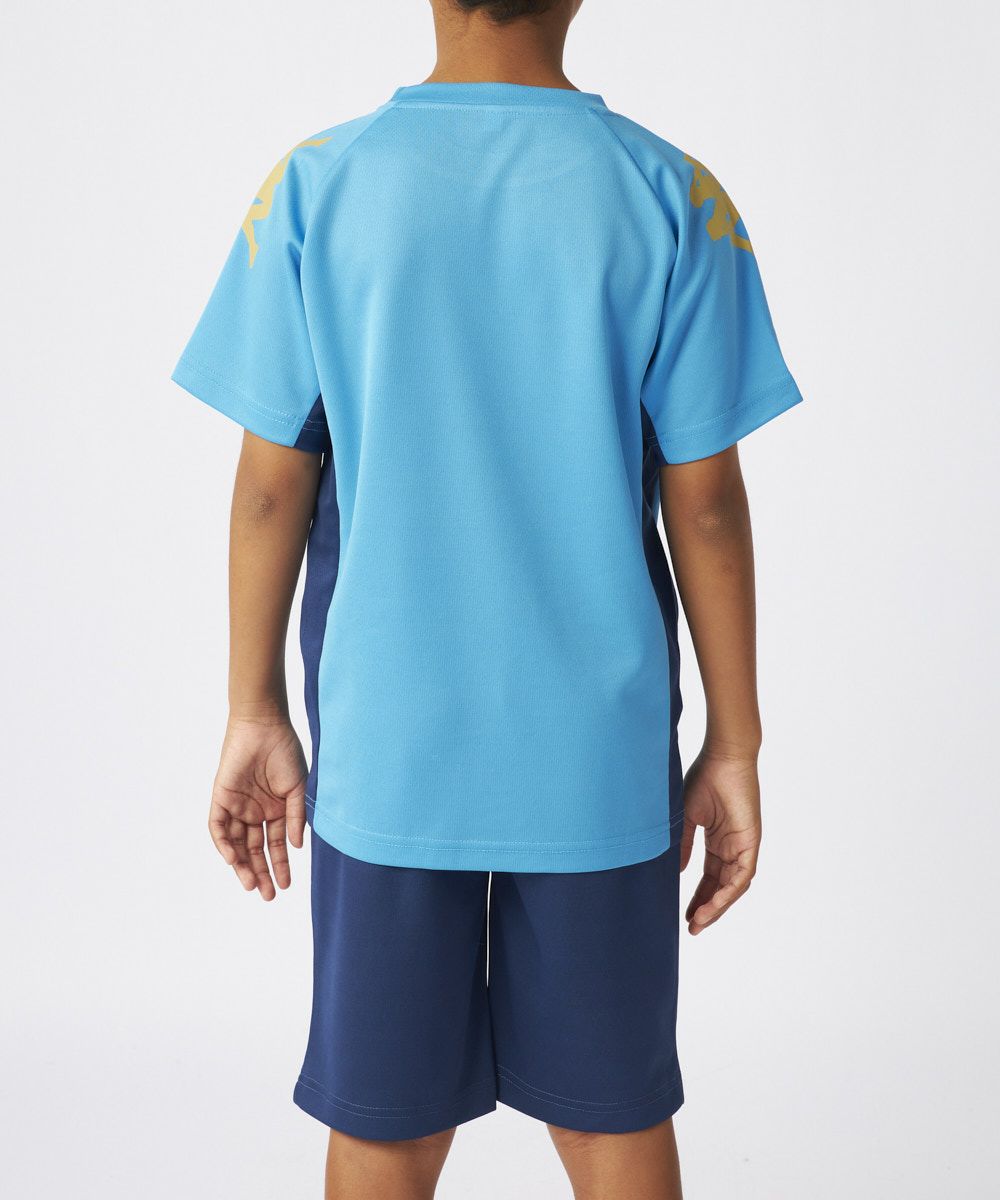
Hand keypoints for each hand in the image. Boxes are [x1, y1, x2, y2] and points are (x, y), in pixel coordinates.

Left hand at [208, 716, 307, 900]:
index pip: (276, 845)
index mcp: (276, 810)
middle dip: (261, 873)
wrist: (264, 726)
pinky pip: (218, 827)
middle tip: (267, 895)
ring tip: (251, 884)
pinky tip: (233, 860)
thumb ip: (297, 817)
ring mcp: (237, 806)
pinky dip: (224, 844)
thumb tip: (297, 846)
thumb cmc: (285, 752)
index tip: (286, 886)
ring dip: (242, 865)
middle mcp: (255, 812)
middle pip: (254, 850)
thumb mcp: (298, 788)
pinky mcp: (221, 798)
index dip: (281, 865)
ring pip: (236, 844)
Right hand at [680, 748, 760, 934]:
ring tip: (699, 922)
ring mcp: (743, 845)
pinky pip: (742, 875)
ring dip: (717, 906)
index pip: (709, 877)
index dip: (698, 897)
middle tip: (692, 928)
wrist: (723, 758)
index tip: (684, 914)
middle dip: (707, 909)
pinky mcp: (750, 842)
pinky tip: (712, 905)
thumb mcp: (687, 818)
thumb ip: (684, 846)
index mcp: (717, 840)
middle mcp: (732, 846)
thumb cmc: (705, 779)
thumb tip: (679, 873)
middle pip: (721, 887)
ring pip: (733, 887)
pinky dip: (728, 892)